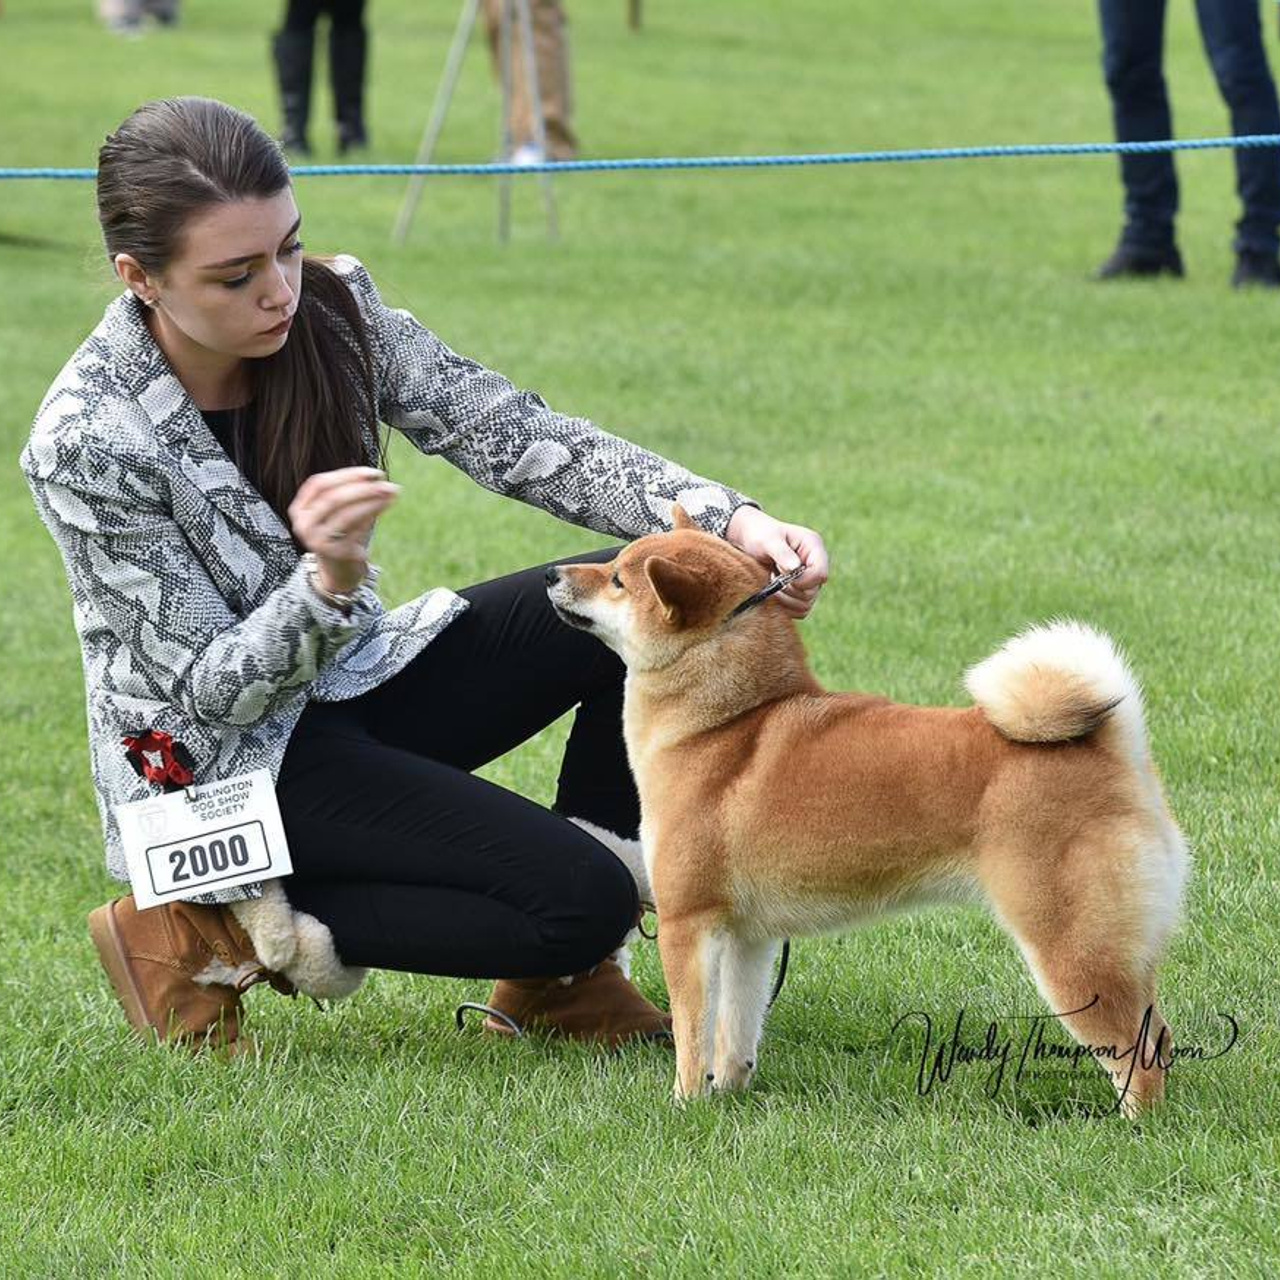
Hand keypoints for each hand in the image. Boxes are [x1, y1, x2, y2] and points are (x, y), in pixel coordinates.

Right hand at [288, 466, 400, 593]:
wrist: (336, 569)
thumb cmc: (339, 532)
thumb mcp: (335, 511)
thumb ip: (347, 492)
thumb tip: (376, 478)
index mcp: (299, 509)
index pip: (319, 484)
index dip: (347, 475)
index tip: (372, 473)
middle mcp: (304, 525)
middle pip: (332, 498)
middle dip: (361, 487)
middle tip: (385, 482)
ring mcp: (318, 541)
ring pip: (346, 514)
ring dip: (370, 500)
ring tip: (389, 492)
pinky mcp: (336, 553)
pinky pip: (357, 530)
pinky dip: (373, 514)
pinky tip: (385, 505)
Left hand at [724, 505, 828, 618]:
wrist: (748, 540)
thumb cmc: (758, 534)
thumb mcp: (767, 540)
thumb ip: (782, 553)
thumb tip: (795, 568)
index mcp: (813, 547)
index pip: (820, 574)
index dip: (802, 581)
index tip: (782, 576)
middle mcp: (814, 564)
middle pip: (812, 592)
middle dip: (789, 589)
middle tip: (772, 577)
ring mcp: (808, 579)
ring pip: (806, 604)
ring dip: (785, 599)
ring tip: (771, 582)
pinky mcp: (800, 592)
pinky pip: (799, 610)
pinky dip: (784, 606)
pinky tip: (771, 592)